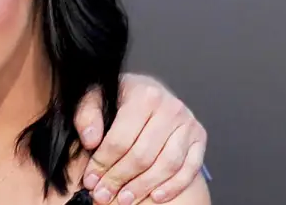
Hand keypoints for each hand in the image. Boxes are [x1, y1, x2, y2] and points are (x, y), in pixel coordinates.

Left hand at [73, 73, 206, 203]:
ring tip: (125, 199)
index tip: (91, 179)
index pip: (121, 138)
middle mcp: (170, 107)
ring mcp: (188, 123)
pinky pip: (189, 168)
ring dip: (144, 186)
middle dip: (120, 179)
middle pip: (143, 155)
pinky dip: (173, 186)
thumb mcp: (94, 96)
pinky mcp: (199, 137)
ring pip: (167, 164)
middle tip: (104, 194)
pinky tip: (155, 196)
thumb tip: (90, 140)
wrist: (147, 90)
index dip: (103, 163)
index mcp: (143, 95)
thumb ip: (86, 114)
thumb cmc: (120, 95)